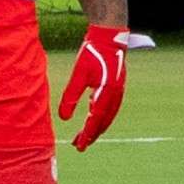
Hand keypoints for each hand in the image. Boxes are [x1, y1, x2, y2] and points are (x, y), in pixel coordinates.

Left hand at [57, 24, 130, 151]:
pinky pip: (110, 108)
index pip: (95, 120)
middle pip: (104, 121)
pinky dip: (101, 117)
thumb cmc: (92, 53)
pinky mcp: (117, 87)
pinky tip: (91, 118)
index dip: (87, 134)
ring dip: (97, 127)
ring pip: (108, 116)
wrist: (109, 37)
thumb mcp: (78, 74)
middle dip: (92, 134)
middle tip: (79, 146)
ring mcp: (119, 91)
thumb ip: (70, 96)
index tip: (79, 146)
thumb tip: (64, 118)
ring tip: (84, 136)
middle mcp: (116, 95)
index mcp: (107, 92)